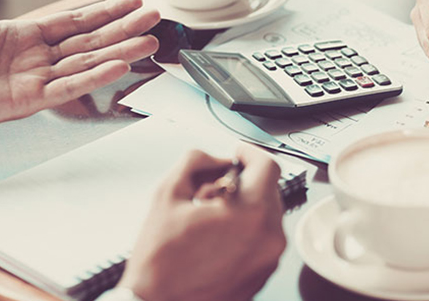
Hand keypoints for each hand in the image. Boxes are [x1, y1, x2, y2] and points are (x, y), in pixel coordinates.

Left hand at [0, 0, 159, 128]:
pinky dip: (95, 77)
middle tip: (155, 19)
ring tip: (150, 42)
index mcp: (24, 34)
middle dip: (124, 29)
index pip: (76, 20)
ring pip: (88, 63)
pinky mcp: (29, 101)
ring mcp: (36, 80)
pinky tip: (119, 65)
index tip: (132, 2)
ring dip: (120, 52)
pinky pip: (69, 87)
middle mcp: (36, 58)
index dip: (106, 10)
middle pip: (91, 40)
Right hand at [119, 144, 285, 300]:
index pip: (268, 166)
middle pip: (268, 189)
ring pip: (266, 214)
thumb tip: (215, 158)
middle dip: (242, 181)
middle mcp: (269, 236)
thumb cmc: (159, 260)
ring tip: (208, 218)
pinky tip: (215, 237)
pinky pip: (263, 238)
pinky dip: (246, 229)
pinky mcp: (263, 274)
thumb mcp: (168, 193)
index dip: (250, 153)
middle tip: (210, 189)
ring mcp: (269, 258)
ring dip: (244, 205)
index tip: (237, 153)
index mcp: (251, 212)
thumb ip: (195, 161)